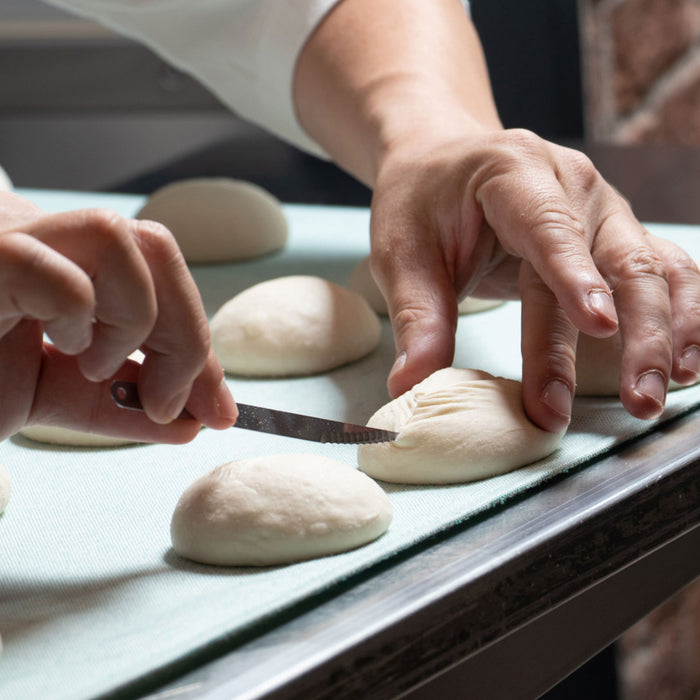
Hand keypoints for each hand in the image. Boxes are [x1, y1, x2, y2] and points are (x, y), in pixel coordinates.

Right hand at [0, 192, 235, 441]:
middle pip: (158, 248)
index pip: (164, 281)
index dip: (203, 346)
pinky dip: (78, 315)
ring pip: (118, 235)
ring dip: (136, 315)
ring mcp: (10, 241)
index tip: (220, 411)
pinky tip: (61, 348)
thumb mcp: (53, 396)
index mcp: (70, 269)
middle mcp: (45, 242)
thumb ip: (120, 405)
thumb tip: (193, 421)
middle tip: (168, 402)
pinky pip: (51, 266)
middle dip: (186, 334)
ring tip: (99, 365)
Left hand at [369, 129, 699, 430]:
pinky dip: (681, 314)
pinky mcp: (612, 235)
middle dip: (634, 336)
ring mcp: (601, 209)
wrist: (442, 164)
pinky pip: (661, 271)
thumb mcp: (400, 255)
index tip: (599, 327)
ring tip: (665, 390)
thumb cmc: (420, 203)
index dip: (575, 278)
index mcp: (513, 173)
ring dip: (668, 332)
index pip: (550, 228)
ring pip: (652, 270)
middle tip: (636, 400)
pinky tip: (688, 360)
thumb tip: (410, 385)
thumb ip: (416, 319)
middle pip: (618, 260)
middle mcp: (571, 184)